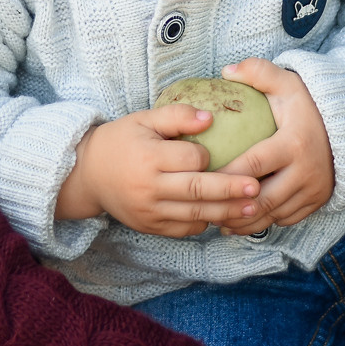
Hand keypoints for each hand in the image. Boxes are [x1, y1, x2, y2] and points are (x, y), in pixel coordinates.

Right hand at [55, 105, 261, 236]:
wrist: (87, 175)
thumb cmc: (120, 141)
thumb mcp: (143, 119)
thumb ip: (177, 116)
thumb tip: (210, 118)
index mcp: (147, 157)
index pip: (188, 159)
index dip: (206, 155)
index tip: (212, 152)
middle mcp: (148, 187)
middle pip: (197, 190)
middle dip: (230, 190)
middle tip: (256, 187)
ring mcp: (149, 211)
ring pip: (195, 214)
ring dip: (226, 211)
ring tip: (252, 208)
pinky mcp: (150, 227)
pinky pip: (184, 229)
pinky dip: (205, 223)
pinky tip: (223, 216)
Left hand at [213, 59, 334, 234]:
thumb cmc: (310, 106)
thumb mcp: (288, 84)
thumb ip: (259, 72)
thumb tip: (226, 71)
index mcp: (294, 144)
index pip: (253, 165)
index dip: (225, 176)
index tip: (202, 179)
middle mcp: (306, 171)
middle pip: (262, 199)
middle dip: (231, 208)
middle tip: (204, 207)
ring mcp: (314, 190)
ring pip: (273, 215)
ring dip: (243, 221)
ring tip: (217, 220)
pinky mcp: (318, 201)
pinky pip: (286, 220)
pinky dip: (262, 223)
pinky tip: (240, 222)